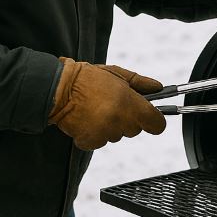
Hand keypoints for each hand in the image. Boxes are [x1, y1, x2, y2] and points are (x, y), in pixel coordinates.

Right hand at [49, 58, 166, 150]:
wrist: (58, 88)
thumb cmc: (87, 79)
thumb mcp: (117, 74)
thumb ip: (141, 82)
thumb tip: (158, 87)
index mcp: (130, 103)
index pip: (156, 124)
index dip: (155, 120)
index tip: (150, 117)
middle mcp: (119, 121)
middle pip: (135, 129)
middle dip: (128, 119)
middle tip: (113, 104)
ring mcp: (105, 133)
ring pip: (118, 135)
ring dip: (111, 126)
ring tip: (97, 109)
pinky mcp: (91, 142)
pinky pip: (101, 141)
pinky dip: (95, 134)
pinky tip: (88, 119)